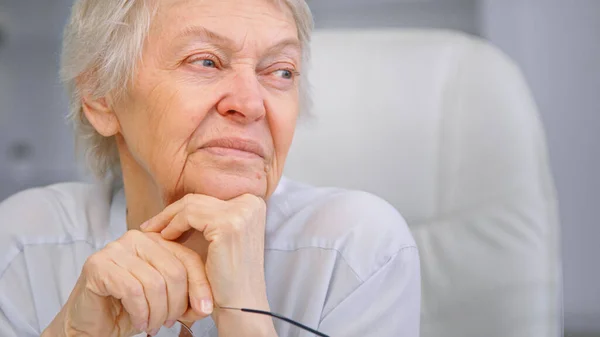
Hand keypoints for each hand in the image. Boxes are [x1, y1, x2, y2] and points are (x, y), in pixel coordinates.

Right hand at [44, 231, 212, 336]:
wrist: (91, 323)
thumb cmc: (129, 308)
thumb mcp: (166, 299)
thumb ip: (188, 295)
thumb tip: (206, 305)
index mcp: (157, 241)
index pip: (189, 259)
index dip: (200, 286)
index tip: (204, 310)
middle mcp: (137, 238)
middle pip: (174, 271)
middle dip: (176, 305)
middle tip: (168, 323)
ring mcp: (115, 249)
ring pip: (155, 283)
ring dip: (157, 313)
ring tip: (153, 325)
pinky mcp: (98, 265)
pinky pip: (133, 291)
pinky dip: (141, 313)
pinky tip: (140, 322)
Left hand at [141, 193, 268, 310]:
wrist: (241, 304)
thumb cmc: (229, 276)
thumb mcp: (221, 239)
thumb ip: (207, 219)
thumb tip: (176, 206)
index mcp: (253, 203)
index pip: (208, 198)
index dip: (182, 209)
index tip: (162, 221)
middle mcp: (250, 203)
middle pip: (199, 199)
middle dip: (171, 212)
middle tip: (150, 226)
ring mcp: (241, 212)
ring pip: (191, 204)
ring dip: (168, 219)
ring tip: (153, 234)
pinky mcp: (227, 224)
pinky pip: (189, 215)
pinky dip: (173, 226)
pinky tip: (165, 239)